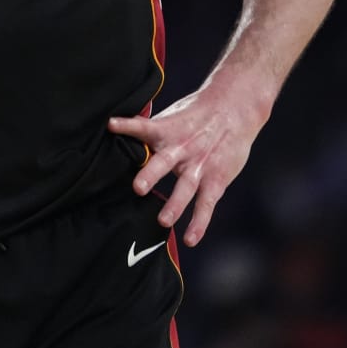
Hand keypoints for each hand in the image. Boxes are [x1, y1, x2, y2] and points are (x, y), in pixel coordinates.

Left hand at [107, 85, 266, 246]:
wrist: (234, 108)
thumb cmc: (196, 115)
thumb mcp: (171, 116)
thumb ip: (148, 129)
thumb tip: (116, 127)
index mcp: (167, 132)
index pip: (144, 127)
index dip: (128, 126)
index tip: (112, 126)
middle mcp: (182, 149)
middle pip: (165, 161)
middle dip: (151, 174)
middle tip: (138, 188)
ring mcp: (199, 165)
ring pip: (186, 186)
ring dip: (175, 204)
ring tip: (163, 221)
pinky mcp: (216, 179)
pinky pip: (206, 203)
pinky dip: (199, 222)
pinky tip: (190, 239)